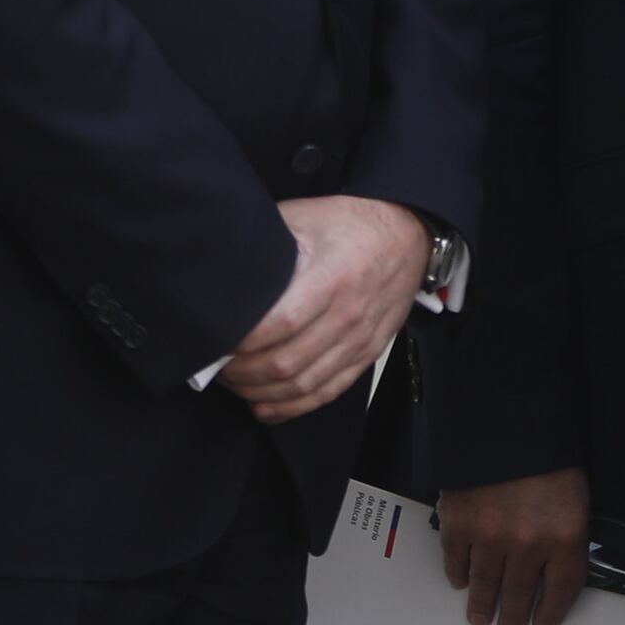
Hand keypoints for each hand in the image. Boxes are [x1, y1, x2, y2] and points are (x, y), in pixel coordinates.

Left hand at [222, 197, 427, 423]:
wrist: (408, 234)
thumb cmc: (351, 223)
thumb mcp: (303, 218)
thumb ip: (267, 245)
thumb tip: (223, 267)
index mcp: (332, 278)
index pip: (280, 324)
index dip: (242, 341)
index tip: (216, 340)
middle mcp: (348, 315)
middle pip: (287, 363)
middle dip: (242, 372)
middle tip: (216, 365)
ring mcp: (360, 339)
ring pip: (304, 385)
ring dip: (262, 392)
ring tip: (235, 383)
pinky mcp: (366, 354)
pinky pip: (328, 391)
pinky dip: (293, 407)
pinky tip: (265, 407)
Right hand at [435, 467, 590, 624]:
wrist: (508, 420)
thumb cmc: (548, 453)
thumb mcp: (575, 495)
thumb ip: (566, 533)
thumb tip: (552, 566)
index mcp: (566, 537)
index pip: (562, 590)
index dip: (551, 613)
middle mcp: (529, 545)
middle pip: (521, 595)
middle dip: (515, 618)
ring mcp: (490, 537)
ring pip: (486, 584)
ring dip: (483, 605)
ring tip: (480, 619)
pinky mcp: (459, 524)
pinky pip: (457, 561)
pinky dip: (458, 574)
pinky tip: (461, 582)